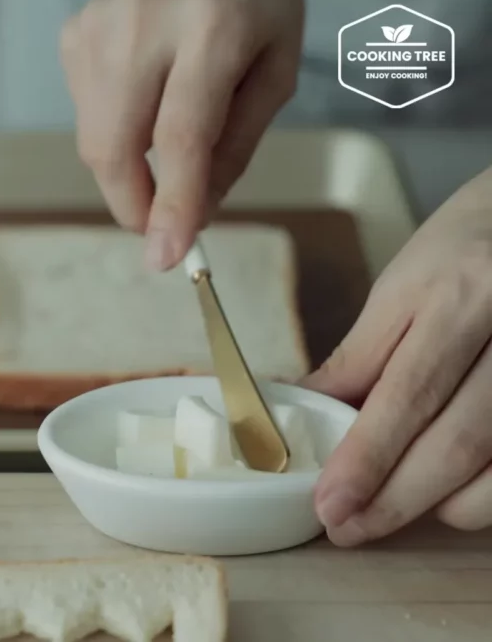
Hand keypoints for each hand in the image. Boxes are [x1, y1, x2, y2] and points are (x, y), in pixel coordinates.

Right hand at [60, 0, 303, 269]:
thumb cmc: (251, 7)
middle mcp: (144, 24)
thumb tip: (194, 216)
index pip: (182, 135)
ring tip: (164, 135)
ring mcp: (97, 28)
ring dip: (127, 169)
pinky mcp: (72, 37)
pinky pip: (86, 116)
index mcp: (212, 28)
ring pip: (94, 140)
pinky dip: (115, 130)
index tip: (166, 256)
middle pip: (116, 145)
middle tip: (157, 228)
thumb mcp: (275, 71)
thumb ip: (236, 147)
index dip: (172, 203)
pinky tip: (143, 95)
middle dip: (133, 204)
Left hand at [303, 166, 491, 544]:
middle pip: (459, 443)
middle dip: (395, 499)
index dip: (365, 458)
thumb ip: (359, 357)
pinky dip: (488, 494)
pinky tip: (452, 491)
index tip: (328, 502)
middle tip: (346, 528)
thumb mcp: (405, 285)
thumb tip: (302, 412)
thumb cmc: (471, 246)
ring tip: (394, 505)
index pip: (408, 394)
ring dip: (442, 505)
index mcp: (466, 295)